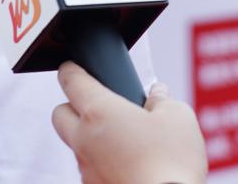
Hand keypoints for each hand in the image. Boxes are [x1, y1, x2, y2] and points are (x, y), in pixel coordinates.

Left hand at [51, 61, 206, 183]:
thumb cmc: (172, 163)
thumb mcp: (178, 117)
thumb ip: (162, 99)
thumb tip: (156, 94)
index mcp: (99, 111)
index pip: (71, 80)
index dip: (71, 70)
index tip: (73, 67)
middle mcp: (84, 139)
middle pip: (59, 114)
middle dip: (73, 106)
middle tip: (101, 106)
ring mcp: (86, 169)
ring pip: (76, 144)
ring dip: (90, 137)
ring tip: (123, 140)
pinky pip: (90, 169)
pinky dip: (102, 163)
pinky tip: (128, 165)